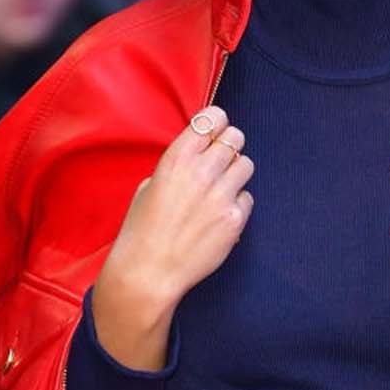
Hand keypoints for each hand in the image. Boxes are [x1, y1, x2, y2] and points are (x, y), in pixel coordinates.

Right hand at [91, 110, 253, 369]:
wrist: (148, 271)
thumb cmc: (142, 230)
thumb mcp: (150, 185)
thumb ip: (178, 166)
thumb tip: (199, 157)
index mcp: (177, 158)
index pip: (212, 118)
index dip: (217, 123)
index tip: (214, 133)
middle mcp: (201, 171)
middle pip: (236, 137)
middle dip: (229, 147)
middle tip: (220, 163)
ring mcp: (221, 195)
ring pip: (246, 165)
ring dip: (236, 174)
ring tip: (221, 190)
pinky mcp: (234, 219)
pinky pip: (247, 198)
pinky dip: (238, 204)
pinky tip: (220, 216)